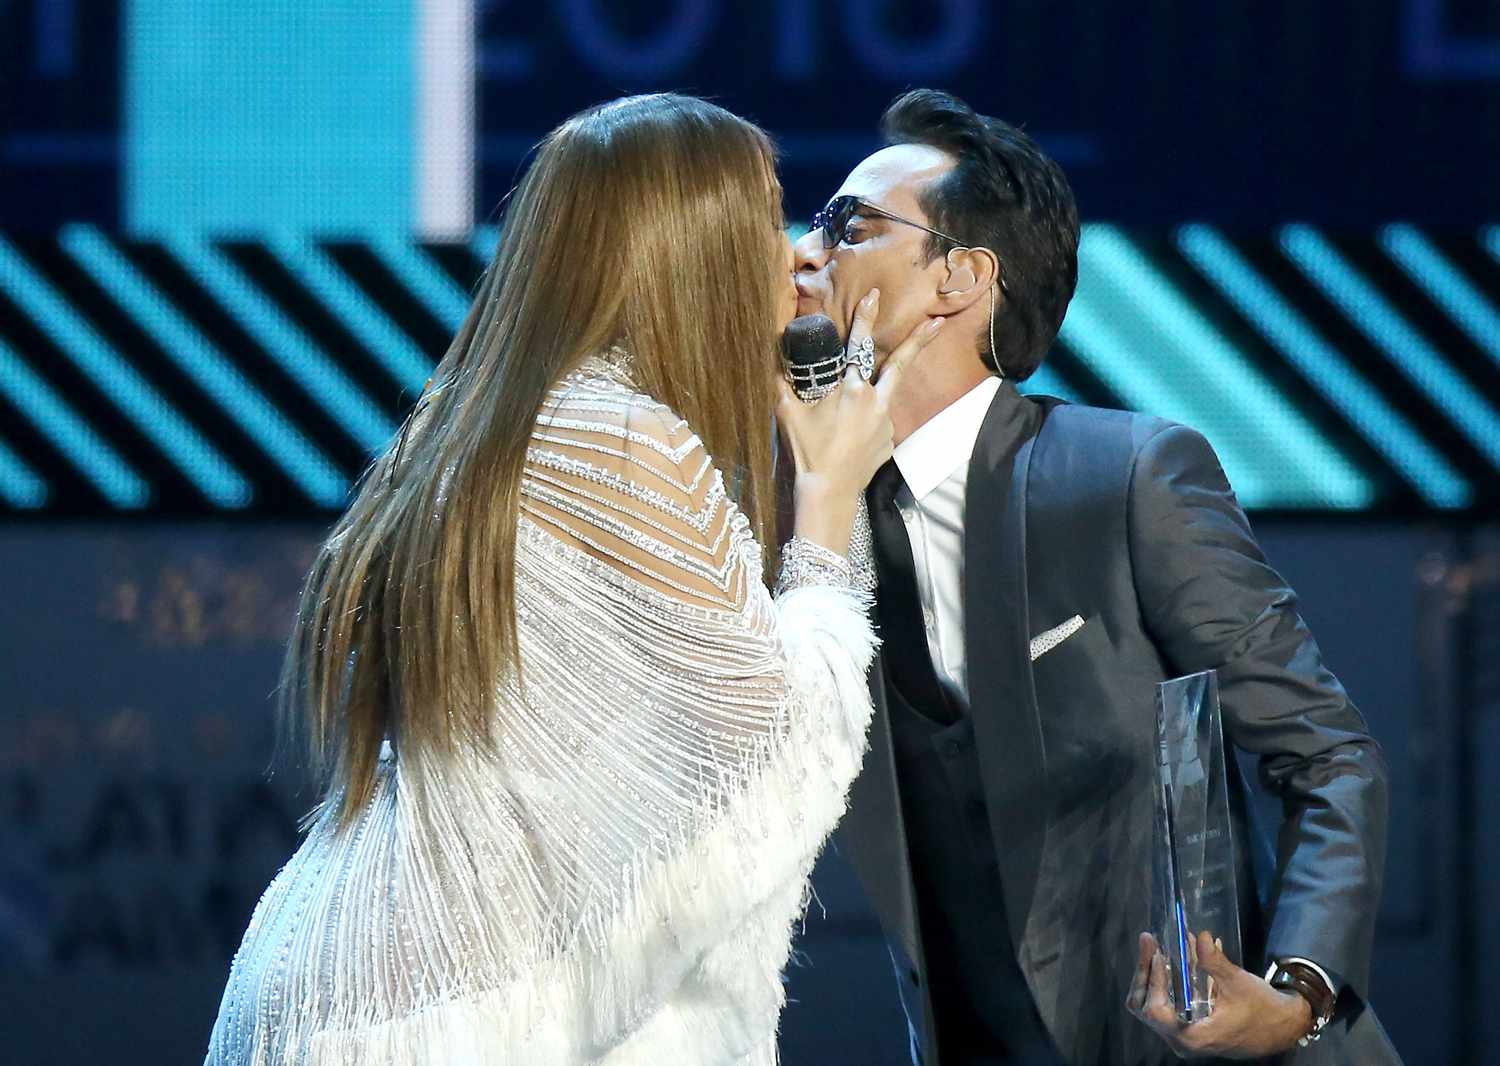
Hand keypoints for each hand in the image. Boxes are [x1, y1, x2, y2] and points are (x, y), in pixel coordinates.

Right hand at [775, 288, 942, 499]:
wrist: (829, 492)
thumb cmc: (807, 450)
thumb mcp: (787, 412)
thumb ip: (782, 382)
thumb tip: (775, 360)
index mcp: (852, 389)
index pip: (860, 346)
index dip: (866, 319)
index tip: (874, 297)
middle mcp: (875, 402)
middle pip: (900, 364)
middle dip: (920, 341)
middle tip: (938, 322)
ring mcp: (886, 423)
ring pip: (881, 399)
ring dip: (871, 399)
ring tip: (845, 421)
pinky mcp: (889, 442)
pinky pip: (878, 425)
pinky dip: (865, 426)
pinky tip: (847, 443)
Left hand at [1125, 932, 1312, 1059]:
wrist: (1283, 1027)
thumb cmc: (1263, 1010)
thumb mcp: (1238, 983)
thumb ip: (1214, 962)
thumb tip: (1199, 936)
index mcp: (1192, 1036)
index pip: (1155, 1011)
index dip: (1153, 981)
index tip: (1157, 953)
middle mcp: (1183, 1039)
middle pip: (1145, 1006)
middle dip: (1145, 972)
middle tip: (1149, 941)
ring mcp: (1184, 1034)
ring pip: (1153, 1004)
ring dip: (1155, 973)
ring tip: (1158, 944)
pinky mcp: (1189, 1026)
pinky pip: (1168, 1002)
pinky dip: (1168, 980)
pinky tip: (1176, 955)